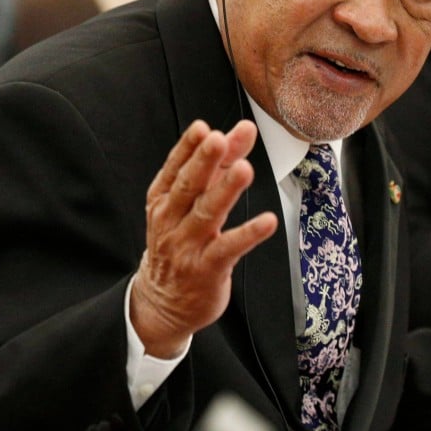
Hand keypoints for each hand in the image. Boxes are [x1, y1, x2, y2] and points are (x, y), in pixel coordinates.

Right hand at [130, 119, 278, 357]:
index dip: (188, 148)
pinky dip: (249, 234)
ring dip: (226, 190)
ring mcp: (187, 246)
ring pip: (207, 214)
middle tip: (220, 139)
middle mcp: (170, 221)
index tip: (203, 128)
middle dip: (205, 161)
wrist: (164, 303)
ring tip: (244, 169)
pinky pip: (229, 248)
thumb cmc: (180, 243)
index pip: (175, 169)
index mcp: (162, 201)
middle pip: (189, 187)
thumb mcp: (190, 205)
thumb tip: (239, 132)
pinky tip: (268, 221)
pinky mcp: (207, 269)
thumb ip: (217, 168)